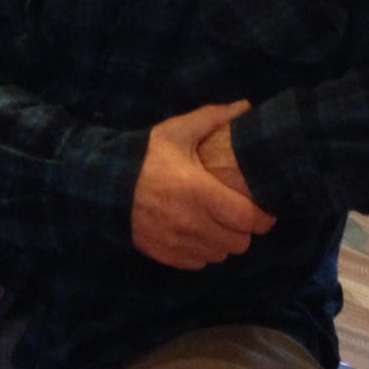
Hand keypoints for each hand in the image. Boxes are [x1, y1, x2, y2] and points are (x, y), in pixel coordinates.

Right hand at [131, 100, 275, 270]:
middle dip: (242, 229)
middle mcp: (190, 223)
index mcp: (199, 192)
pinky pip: (198, 263)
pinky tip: (194, 232)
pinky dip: (201, 251)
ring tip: (214, 222)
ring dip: (222, 241)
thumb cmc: (146, 157)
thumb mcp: (176, 132)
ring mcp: (176, 243)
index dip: (263, 218)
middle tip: (235, 213)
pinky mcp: (164, 255)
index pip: (249, 220)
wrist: (105, 183)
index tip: (263, 209)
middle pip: (239, 243)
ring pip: (220, 255)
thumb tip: (246, 105)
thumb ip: (212, 118)